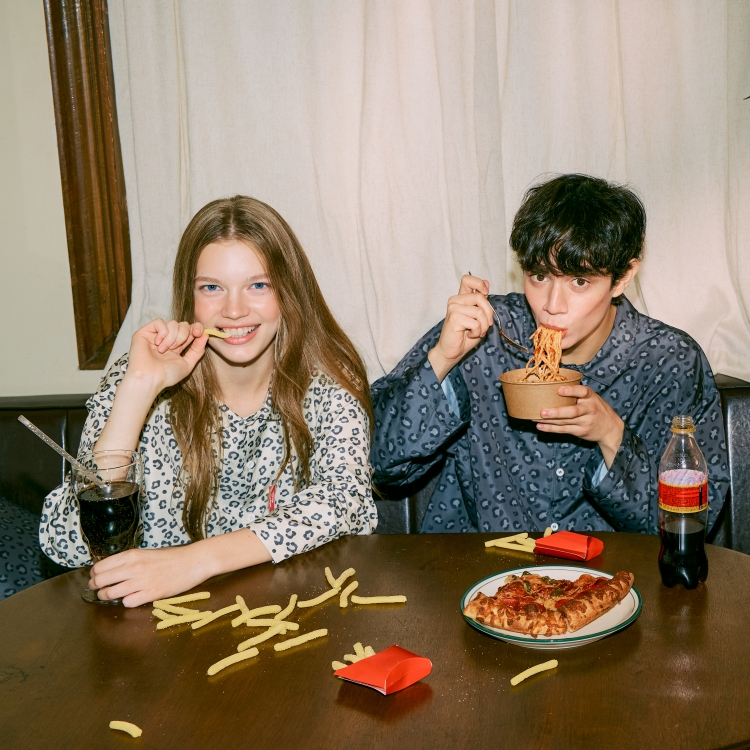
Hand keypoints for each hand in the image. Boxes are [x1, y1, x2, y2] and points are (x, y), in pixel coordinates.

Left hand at [89, 545, 209, 606]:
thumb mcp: (147, 553)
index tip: (95, 577)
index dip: (94, 574)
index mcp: (132, 555)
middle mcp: (134, 567)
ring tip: (109, 595)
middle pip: (101, 580)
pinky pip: (128, 602)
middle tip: (97, 588)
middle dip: (95, 586)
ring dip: (106, 596)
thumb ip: (129, 561)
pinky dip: (127, 601)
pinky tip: (132, 597)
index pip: (101, 566)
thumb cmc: (172, 557)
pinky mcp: (151, 594)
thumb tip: (110, 570)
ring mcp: (142, 582)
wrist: (194, 561)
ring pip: (110, 593)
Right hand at [125, 319, 207, 393]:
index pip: (190, 330)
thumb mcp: (187, 364)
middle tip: (176, 347)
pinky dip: (162, 332)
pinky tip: (158, 343)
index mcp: (177, 346)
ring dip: (172, 337)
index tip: (199, 334)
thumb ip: (197, 351)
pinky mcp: (145, 332)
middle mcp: (167, 339)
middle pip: (183, 325)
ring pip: (173, 323)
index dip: (197, 328)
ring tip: (164, 350)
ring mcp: (156, 335)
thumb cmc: (166, 375)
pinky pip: (159, 322)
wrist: (150, 379)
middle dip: (184, 334)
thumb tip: (206, 335)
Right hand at [428, 274, 494, 381]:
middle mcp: (455, 301)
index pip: (468, 279)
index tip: (485, 294)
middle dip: (489, 313)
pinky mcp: (454, 318)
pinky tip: (470, 335)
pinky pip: (476, 322)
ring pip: (480, 311)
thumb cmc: (464, 336)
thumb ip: (481, 301)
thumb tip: (486, 283)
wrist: (451, 351)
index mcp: (461, 298)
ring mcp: (453, 308)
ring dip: (483, 326)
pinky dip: (478, 331)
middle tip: (485, 325)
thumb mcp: (478, 317)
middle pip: (480, 297)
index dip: (479, 284)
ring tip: (477, 332)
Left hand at [537, 385, 624, 467]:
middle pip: (572, 412)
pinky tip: (540, 426)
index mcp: (591, 397)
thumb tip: (553, 386)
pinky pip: (564, 430)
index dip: (571, 391)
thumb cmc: (596, 408)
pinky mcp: (580, 431)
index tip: (559, 390)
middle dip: (556, 412)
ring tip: (534, 418)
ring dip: (549, 421)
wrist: (610, 428)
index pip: (582, 392)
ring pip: (565, 422)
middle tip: (542, 411)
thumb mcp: (592, 398)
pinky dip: (551, 429)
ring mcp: (585, 422)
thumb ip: (577, 394)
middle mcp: (589, 409)